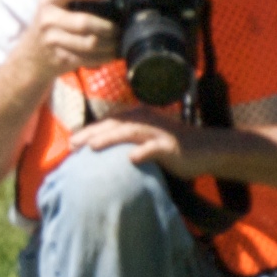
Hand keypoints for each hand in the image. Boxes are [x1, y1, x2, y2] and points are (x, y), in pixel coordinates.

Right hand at [16, 0, 121, 83]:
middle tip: (119, 28)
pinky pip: (89, 59)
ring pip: (90, 43)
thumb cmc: (53, 22)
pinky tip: (111, 52)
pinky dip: (105, 57)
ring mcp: (52, 41)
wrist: (32, 55)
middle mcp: (48, 19)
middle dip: (108, 27)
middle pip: (84, 23)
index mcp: (50, 0)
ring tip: (118, 40)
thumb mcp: (60, 2)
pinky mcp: (60, 58)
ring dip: (110, 43)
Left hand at [70, 108, 223, 178]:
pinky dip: (143, 152)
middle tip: (72, 144)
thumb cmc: (170, 147)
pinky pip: (155, 148)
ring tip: (92, 147)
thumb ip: (127, 143)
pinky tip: (131, 159)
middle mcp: (145, 121)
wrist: (206, 149)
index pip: (108, 122)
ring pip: (130, 132)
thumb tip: (101, 153)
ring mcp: (158, 132)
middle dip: (91, 133)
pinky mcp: (171, 145)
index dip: (88, 130)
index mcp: (137, 118)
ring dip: (110, 138)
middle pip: (114, 124)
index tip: (70, 142)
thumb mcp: (146, 141)